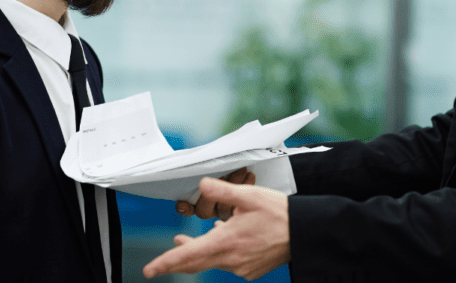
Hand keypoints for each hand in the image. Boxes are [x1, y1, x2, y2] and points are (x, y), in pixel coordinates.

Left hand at [145, 177, 289, 279]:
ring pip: (212, 262)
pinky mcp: (251, 270)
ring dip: (199, 252)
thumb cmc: (279, 213)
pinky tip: (222, 238)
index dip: (166, 262)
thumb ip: (222, 191)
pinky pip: (228, 263)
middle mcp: (231, 259)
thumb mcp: (248, 196)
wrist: (305, 232)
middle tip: (160, 263)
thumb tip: (201, 185)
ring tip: (186, 241)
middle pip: (196, 263)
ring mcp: (242, 267)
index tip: (149, 269)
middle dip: (176, 261)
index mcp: (226, 242)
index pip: (188, 256)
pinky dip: (219, 253)